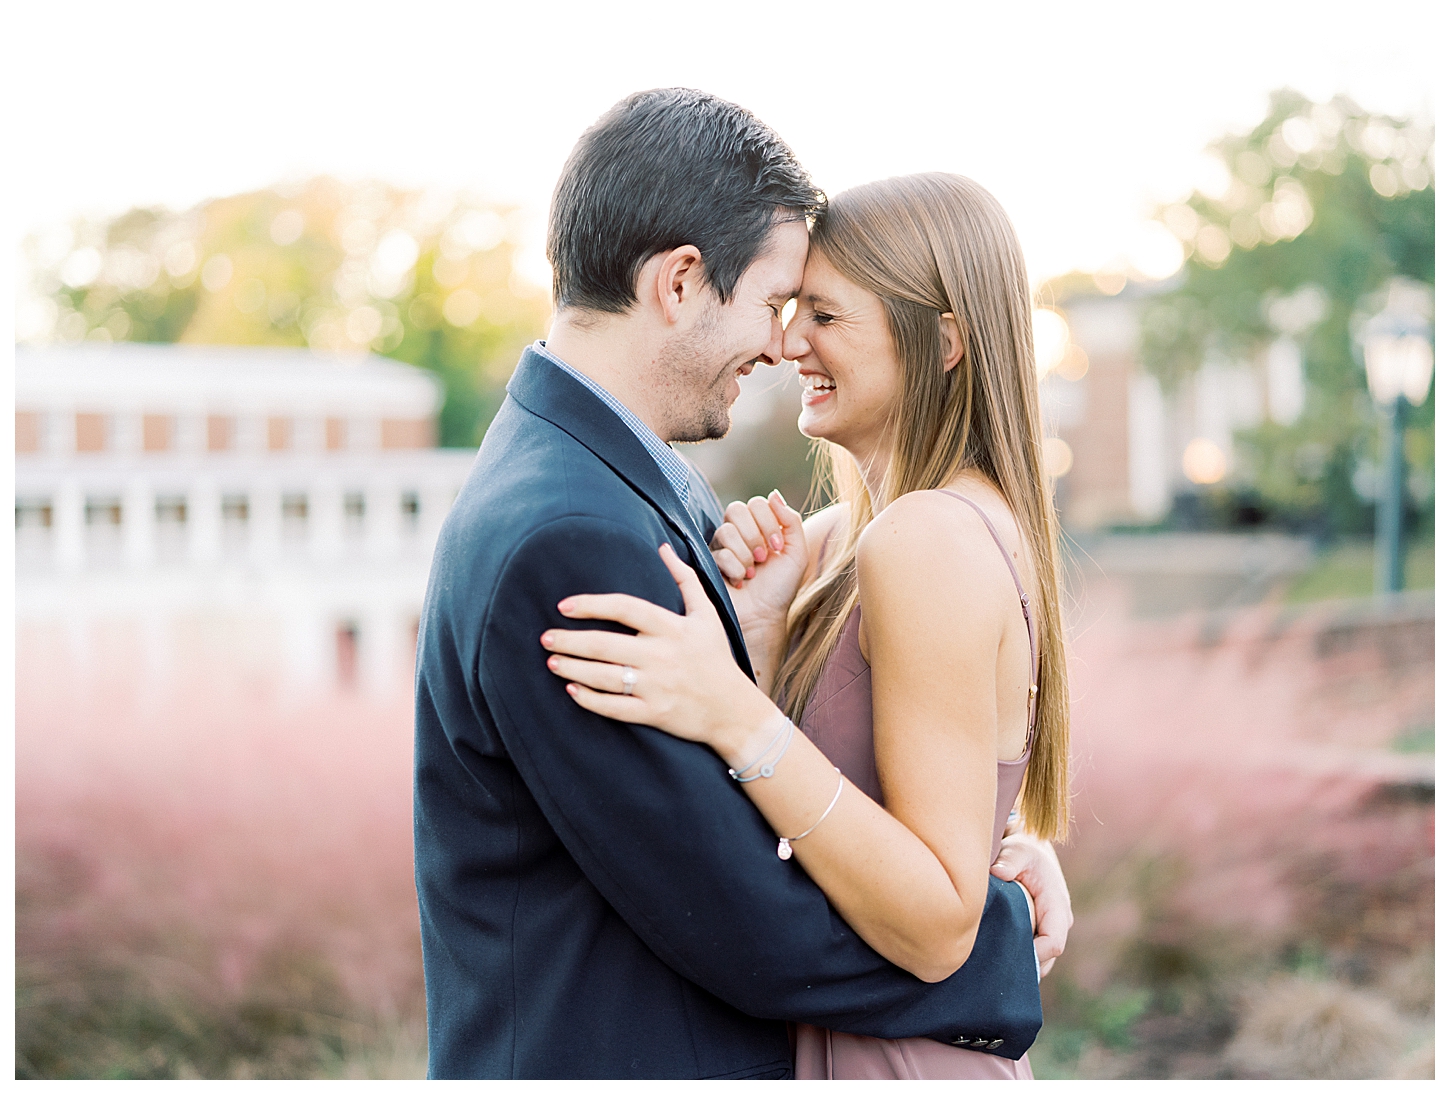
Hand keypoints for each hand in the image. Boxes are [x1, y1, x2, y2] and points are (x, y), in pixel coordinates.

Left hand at [542, 543, 781, 759]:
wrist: (735, 711)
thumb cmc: (716, 658)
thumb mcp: (708, 614)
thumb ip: (685, 579)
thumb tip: (664, 548)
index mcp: (673, 627)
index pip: (625, 608)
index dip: (592, 604)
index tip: (564, 606)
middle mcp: (662, 655)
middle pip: (605, 644)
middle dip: (569, 640)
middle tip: (545, 636)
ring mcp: (658, 686)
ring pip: (604, 676)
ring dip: (573, 668)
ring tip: (551, 661)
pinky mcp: (655, 713)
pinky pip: (615, 707)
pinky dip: (590, 700)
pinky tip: (572, 690)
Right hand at [710, 491, 807, 629]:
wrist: (763, 615)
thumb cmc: (780, 587)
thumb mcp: (796, 553)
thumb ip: (791, 521)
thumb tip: (774, 494)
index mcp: (759, 526)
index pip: (756, 503)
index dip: (767, 521)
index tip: (777, 546)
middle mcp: (738, 532)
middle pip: (736, 509)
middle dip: (754, 535)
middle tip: (763, 557)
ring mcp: (721, 546)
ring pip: (726, 531)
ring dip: (745, 556)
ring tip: (752, 573)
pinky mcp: (709, 562)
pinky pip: (719, 553)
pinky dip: (735, 570)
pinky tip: (739, 581)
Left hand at [990, 833, 1071, 976]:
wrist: (1031, 850)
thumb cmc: (1023, 851)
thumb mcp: (1017, 851)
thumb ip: (1009, 861)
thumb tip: (998, 873)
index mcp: (1057, 905)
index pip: (1053, 943)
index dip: (1033, 955)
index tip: (1007, 956)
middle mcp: (1059, 921)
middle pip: (1048, 958)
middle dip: (1025, 967)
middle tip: (994, 971)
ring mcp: (1052, 928)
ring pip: (1043, 961)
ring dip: (1023, 966)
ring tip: (994, 969)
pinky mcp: (1042, 930)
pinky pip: (1036, 954)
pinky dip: (1021, 960)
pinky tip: (998, 962)